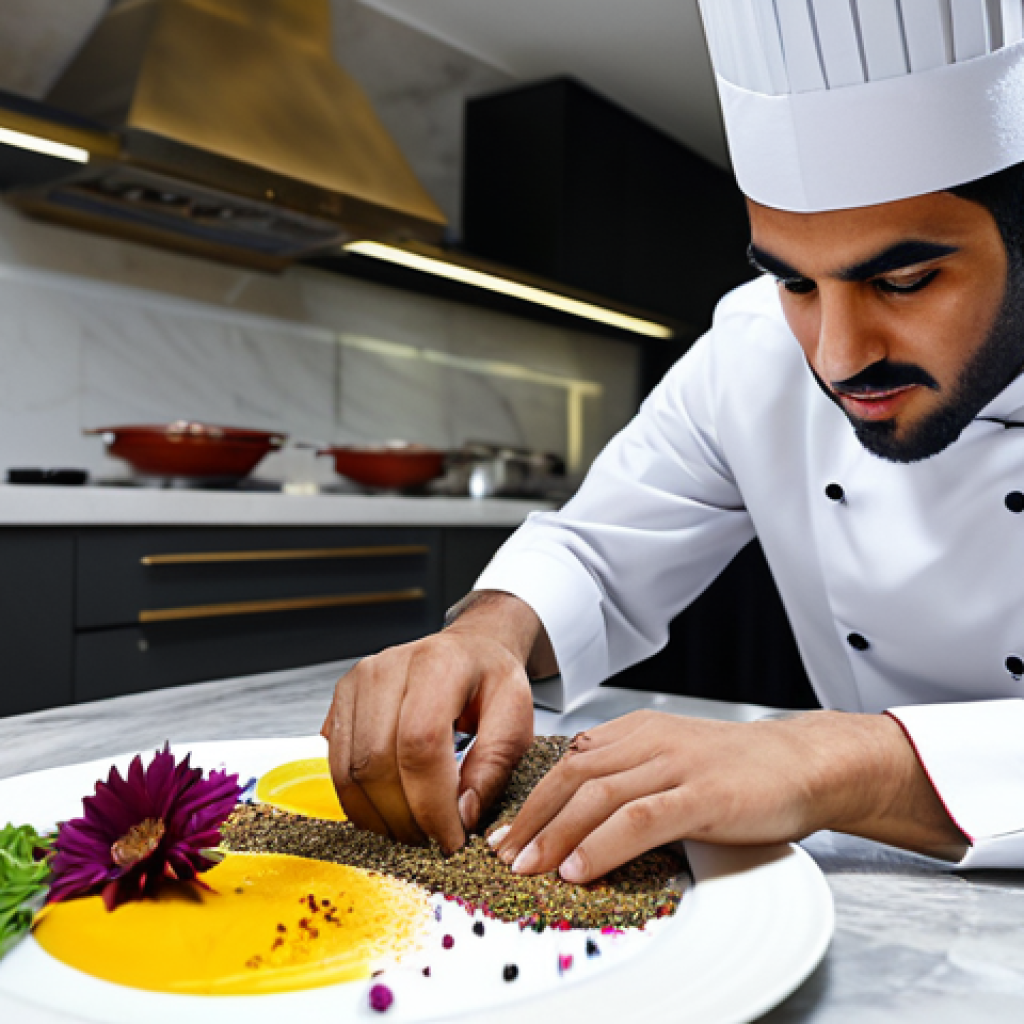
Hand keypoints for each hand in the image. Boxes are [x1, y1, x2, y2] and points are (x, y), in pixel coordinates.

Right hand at [320, 593, 541, 852]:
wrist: (466, 651)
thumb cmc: (490, 681)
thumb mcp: (517, 716)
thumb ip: (495, 765)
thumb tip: (463, 815)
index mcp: (438, 664)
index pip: (419, 745)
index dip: (432, 804)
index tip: (452, 839)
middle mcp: (388, 668)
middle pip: (376, 762)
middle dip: (404, 819)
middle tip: (433, 842)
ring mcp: (356, 684)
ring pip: (349, 771)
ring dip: (379, 818)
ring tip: (414, 833)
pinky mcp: (340, 703)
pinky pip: (336, 767)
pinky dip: (361, 802)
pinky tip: (392, 811)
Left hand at [492, 709, 966, 881]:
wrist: (802, 761)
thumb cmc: (737, 767)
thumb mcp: (672, 755)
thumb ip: (628, 770)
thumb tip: (577, 807)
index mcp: (638, 730)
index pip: (569, 761)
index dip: (532, 797)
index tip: (507, 831)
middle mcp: (650, 740)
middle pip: (572, 776)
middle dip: (532, 818)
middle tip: (504, 854)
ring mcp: (676, 765)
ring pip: (598, 795)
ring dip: (556, 834)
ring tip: (529, 866)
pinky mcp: (703, 795)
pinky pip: (640, 818)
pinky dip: (603, 843)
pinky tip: (579, 867)